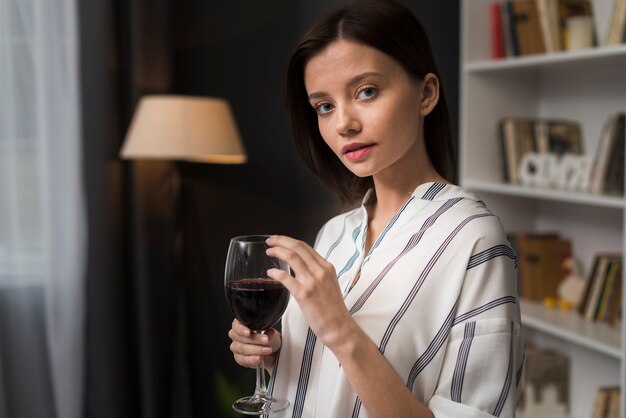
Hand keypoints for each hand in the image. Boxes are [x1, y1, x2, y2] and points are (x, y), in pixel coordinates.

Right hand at [228, 319, 281, 372]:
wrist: (272, 352)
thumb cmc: (269, 339)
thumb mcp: (272, 334)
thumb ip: (269, 334)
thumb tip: (269, 334)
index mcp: (242, 325)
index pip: (236, 325)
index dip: (241, 329)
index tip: (248, 332)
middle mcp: (237, 335)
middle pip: (240, 338)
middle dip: (254, 340)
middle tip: (265, 341)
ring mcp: (236, 347)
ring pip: (242, 349)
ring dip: (255, 350)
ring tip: (266, 350)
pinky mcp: (239, 358)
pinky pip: (243, 360)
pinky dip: (251, 359)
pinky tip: (259, 358)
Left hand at [265, 235, 353, 349]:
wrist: (339, 327)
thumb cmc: (333, 310)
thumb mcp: (329, 284)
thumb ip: (317, 274)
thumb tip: (302, 268)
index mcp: (327, 267)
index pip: (305, 246)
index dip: (289, 241)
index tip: (279, 240)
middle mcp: (321, 271)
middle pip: (297, 247)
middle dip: (280, 240)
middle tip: (270, 241)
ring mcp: (312, 281)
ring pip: (291, 257)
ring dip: (277, 251)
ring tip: (268, 252)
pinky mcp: (304, 294)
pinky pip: (285, 277)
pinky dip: (275, 272)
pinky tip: (270, 272)